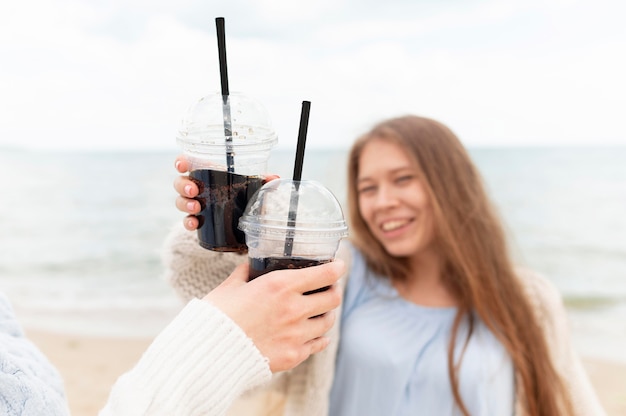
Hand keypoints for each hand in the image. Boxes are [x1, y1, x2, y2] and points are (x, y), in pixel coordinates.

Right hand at [173, 155, 278, 230]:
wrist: (238, 224)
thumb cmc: (240, 195)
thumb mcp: (250, 187)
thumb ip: (261, 181)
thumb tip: (275, 178)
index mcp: (207, 174)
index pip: (188, 163)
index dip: (182, 161)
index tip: (181, 165)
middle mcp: (197, 188)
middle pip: (180, 182)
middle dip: (184, 185)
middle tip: (193, 190)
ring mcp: (194, 204)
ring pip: (180, 201)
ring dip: (185, 203)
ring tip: (196, 208)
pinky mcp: (197, 221)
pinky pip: (187, 221)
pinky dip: (188, 222)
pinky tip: (194, 224)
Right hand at [203, 259, 344, 372]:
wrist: (210, 353)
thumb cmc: (217, 316)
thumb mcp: (231, 286)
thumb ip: (246, 273)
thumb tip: (251, 265)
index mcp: (280, 286)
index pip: (325, 274)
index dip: (337, 268)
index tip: (339, 265)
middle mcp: (294, 309)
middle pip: (333, 298)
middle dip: (333, 291)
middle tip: (328, 289)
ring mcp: (296, 334)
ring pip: (328, 322)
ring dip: (326, 314)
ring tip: (319, 312)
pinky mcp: (293, 356)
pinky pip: (318, 344)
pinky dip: (319, 338)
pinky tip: (315, 335)